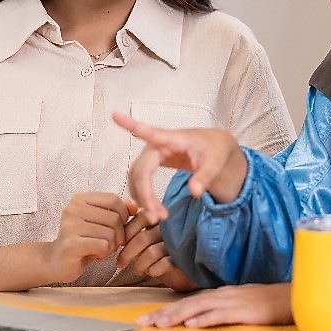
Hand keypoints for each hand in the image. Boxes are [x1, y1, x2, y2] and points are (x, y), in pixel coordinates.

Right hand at [46, 192, 130, 282]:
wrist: (56, 262)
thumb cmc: (82, 241)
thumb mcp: (100, 222)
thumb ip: (116, 211)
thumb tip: (136, 207)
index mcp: (80, 199)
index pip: (114, 199)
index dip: (123, 215)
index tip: (118, 228)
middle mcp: (73, 209)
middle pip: (115, 218)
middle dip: (119, 235)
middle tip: (108, 243)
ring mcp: (70, 226)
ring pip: (111, 233)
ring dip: (111, 246)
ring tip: (100, 249)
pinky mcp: (71, 244)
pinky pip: (103, 245)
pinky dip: (104, 253)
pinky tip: (95, 255)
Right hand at [111, 111, 247, 222]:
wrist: (215, 148)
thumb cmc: (214, 150)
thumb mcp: (215, 163)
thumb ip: (205, 177)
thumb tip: (194, 192)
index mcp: (171, 139)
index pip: (148, 132)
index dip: (130, 124)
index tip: (115, 113)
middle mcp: (155, 145)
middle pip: (140, 171)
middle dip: (145, 195)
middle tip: (158, 217)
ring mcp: (151, 154)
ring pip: (136, 178)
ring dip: (143, 198)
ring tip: (159, 216)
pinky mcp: (150, 163)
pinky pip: (138, 180)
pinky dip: (143, 196)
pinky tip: (154, 208)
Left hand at [116, 210, 198, 292]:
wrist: (188, 272)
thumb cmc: (165, 255)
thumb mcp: (149, 240)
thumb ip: (137, 231)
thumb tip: (115, 232)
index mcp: (164, 218)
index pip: (142, 216)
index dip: (127, 232)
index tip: (119, 245)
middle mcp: (173, 227)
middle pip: (143, 237)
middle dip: (127, 253)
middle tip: (120, 263)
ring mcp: (180, 243)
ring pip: (151, 252)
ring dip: (140, 264)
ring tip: (138, 270)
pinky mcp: (184, 259)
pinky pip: (164, 263)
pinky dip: (154, 270)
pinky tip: (152, 272)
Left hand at [136, 284, 292, 327]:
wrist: (291, 298)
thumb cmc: (266, 303)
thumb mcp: (239, 305)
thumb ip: (219, 309)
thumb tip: (198, 318)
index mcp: (219, 294)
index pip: (186, 302)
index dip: (165, 310)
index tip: (147, 319)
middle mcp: (222, 295)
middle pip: (187, 303)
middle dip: (163, 313)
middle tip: (143, 322)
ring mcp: (232, 301)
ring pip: (199, 307)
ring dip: (178, 316)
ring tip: (161, 324)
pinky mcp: (244, 311)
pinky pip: (221, 315)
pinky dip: (206, 319)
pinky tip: (193, 324)